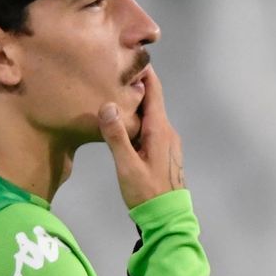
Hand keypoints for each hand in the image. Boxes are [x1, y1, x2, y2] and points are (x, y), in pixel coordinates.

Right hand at [98, 66, 183, 210]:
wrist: (167, 219)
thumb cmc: (147, 194)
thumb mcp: (127, 166)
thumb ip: (116, 136)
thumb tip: (108, 106)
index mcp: (160, 130)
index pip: (154, 91)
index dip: (144, 72)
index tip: (130, 55)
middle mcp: (167, 131)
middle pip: (152, 100)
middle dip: (136, 84)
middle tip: (116, 71)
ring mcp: (168, 142)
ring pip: (151, 114)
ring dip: (136, 102)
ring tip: (115, 92)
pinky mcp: (164, 152)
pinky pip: (151, 127)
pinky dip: (139, 118)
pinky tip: (124, 122)